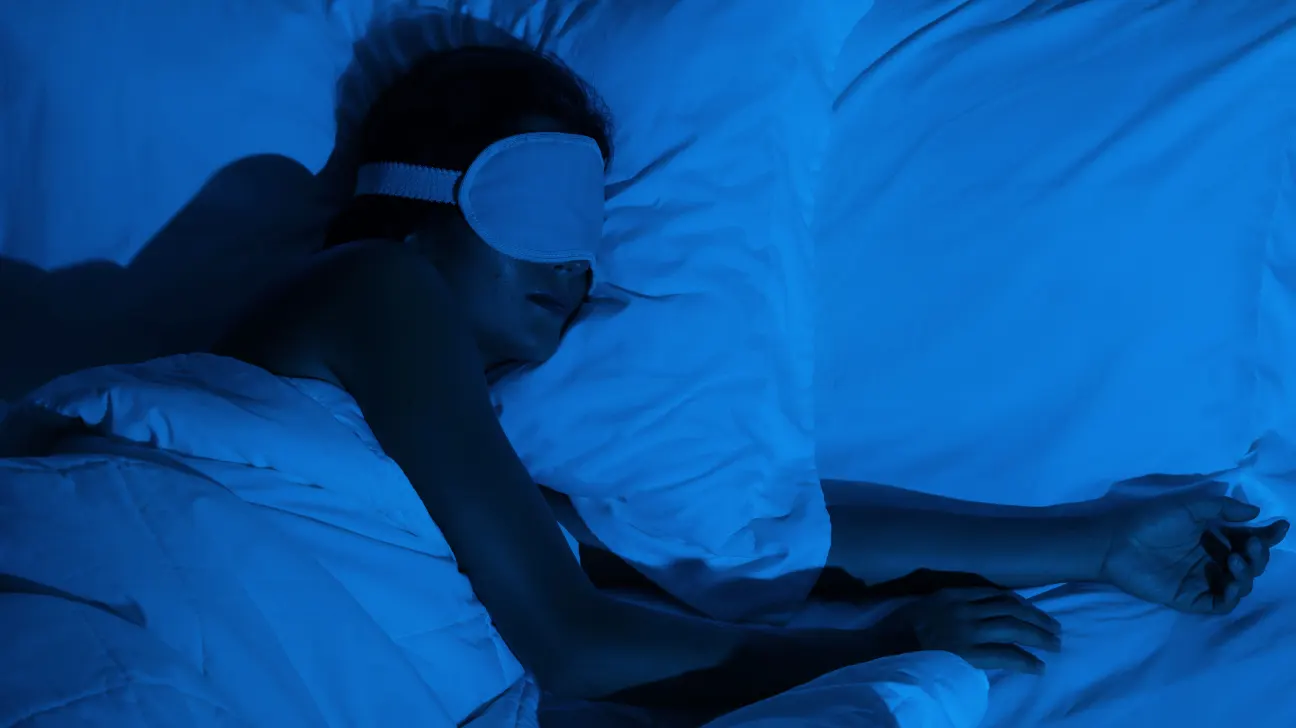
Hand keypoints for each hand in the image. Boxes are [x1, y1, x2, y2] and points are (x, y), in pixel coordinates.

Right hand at [880, 587, 1062, 673]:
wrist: (881, 648)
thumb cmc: (896, 630)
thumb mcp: (922, 605)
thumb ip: (945, 604)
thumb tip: (966, 610)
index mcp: (953, 594)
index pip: (996, 594)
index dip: (1020, 603)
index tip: (1033, 611)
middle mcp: (964, 608)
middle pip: (1011, 608)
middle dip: (1037, 618)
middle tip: (1055, 629)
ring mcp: (967, 630)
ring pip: (1013, 628)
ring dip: (1038, 637)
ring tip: (1054, 646)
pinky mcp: (968, 653)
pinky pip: (1004, 655)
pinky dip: (1024, 660)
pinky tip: (1037, 667)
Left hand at [1100, 494, 1288, 614]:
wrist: (1116, 542)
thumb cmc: (1149, 521)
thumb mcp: (1187, 507)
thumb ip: (1221, 508)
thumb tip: (1255, 513)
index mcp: (1213, 536)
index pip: (1248, 538)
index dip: (1267, 536)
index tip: (1280, 526)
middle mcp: (1211, 558)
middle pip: (1250, 563)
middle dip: (1258, 555)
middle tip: (1250, 545)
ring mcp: (1202, 579)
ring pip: (1241, 584)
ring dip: (1247, 573)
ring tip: (1234, 559)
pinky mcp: (1190, 598)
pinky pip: (1221, 604)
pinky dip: (1232, 596)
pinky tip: (1231, 582)